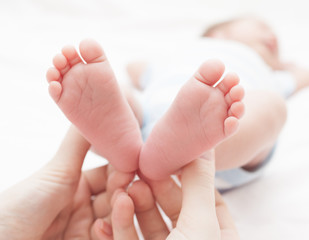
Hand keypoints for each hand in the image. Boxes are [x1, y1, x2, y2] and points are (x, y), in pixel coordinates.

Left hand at [0, 126, 133, 239]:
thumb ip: (80, 141)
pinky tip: (103, 226)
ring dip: (122, 211)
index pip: (108, 174)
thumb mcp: (57, 171)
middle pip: (114, 196)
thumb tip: (97, 104)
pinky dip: (111, 233)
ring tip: (125, 202)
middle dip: (125, 189)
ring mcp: (83, 228)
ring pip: (114, 218)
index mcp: (74, 185)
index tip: (134, 161)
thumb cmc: (21, 206)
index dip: (122, 168)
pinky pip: (106, 239)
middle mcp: (81, 205)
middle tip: (134, 184)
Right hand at [94, 151, 238, 239]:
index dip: (186, 174)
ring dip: (131, 208)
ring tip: (121, 192)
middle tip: (138, 172)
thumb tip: (205, 144)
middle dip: (154, 189)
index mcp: (217, 237)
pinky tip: (104, 220)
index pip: (205, 196)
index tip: (166, 156)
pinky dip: (117, 230)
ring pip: (148, 224)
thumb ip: (198, 182)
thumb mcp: (200, 225)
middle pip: (173, 207)